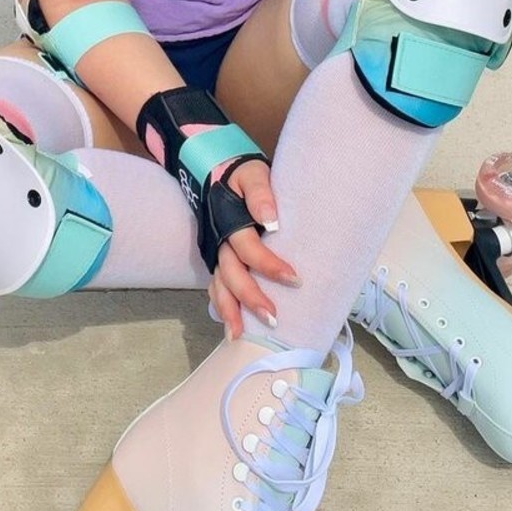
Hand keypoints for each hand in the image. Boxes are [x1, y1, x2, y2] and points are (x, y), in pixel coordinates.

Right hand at [208, 158, 301, 339]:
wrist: (225, 173)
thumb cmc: (246, 176)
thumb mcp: (255, 175)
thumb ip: (260, 193)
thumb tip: (271, 221)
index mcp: (230, 220)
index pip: (248, 248)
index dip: (268, 265)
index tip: (295, 279)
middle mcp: (220, 241)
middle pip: (231, 275)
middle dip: (250, 298)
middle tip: (274, 320)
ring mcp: (217, 253)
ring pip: (219, 286)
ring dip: (230, 311)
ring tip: (240, 336)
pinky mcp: (219, 261)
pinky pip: (216, 288)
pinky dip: (222, 308)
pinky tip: (233, 329)